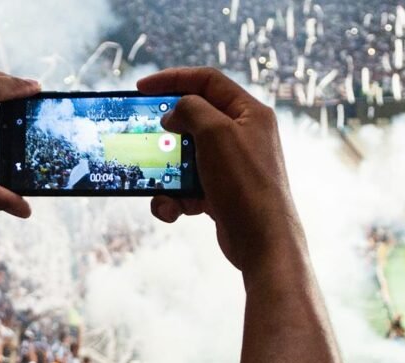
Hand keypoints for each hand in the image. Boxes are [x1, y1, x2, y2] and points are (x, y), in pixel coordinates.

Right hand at [137, 67, 303, 272]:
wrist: (262, 241)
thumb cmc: (244, 183)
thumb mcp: (215, 133)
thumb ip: (190, 110)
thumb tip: (174, 114)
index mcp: (249, 112)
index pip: (207, 81)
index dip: (172, 79)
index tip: (141, 88)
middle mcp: (243, 135)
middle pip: (193, 120)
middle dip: (166, 134)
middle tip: (145, 138)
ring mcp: (232, 165)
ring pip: (185, 158)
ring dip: (166, 174)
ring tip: (161, 191)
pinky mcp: (222, 192)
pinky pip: (188, 186)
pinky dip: (175, 198)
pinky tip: (175, 210)